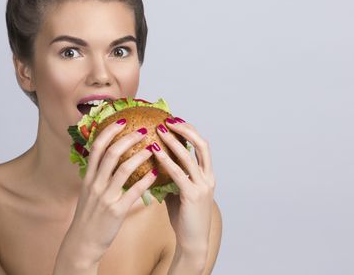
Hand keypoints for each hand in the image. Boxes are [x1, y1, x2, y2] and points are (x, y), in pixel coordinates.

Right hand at [58, 119, 157, 268]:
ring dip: (140, 156)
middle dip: (128, 138)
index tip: (122, 121)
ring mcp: (105, 197)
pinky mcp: (116, 210)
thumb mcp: (89, 192)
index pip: (97, 147)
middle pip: (111, 153)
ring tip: (153, 149)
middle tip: (143, 130)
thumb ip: (98, 176)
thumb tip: (111, 160)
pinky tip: (155, 174)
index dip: (110, 131)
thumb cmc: (89, 217)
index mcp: (89, 177)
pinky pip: (133, 192)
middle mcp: (95, 184)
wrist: (82, 242)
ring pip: (124, 169)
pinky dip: (145, 181)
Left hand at [153, 117, 215, 259]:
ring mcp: (202, 186)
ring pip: (189, 157)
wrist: (192, 241)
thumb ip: (172, 176)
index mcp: (207, 175)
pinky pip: (178, 173)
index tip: (175, 120)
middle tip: (168, 120)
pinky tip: (153, 152)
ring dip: (173, 141)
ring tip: (159, 130)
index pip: (202, 146)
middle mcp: (208, 178)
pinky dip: (165, 160)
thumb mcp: (179, 191)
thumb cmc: (184, 217)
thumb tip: (154, 161)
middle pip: (202, 145)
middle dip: (186, 129)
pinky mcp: (192, 195)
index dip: (190, 131)